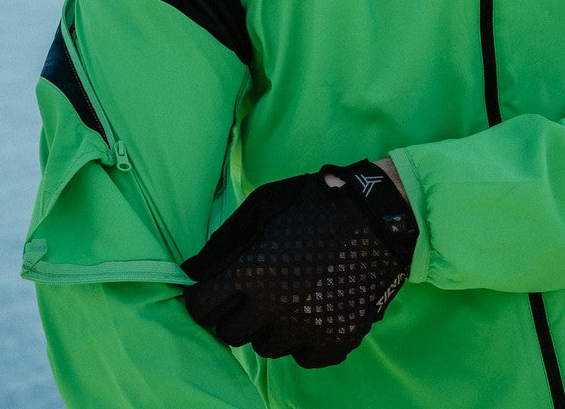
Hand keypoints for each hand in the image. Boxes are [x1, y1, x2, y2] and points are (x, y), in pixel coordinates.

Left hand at [181, 159, 417, 368]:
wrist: (378, 215)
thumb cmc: (311, 205)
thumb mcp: (260, 210)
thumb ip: (220, 246)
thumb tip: (186, 275)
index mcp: (254, 270)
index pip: (203, 307)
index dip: (205, 299)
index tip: (215, 293)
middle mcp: (278, 304)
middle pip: (231, 333)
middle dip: (234, 315)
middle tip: (252, 295)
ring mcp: (309, 326)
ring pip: (266, 347)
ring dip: (269, 327)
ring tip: (287, 297)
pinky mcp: (337, 340)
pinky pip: (302, 358)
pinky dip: (302, 339)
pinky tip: (310, 310)